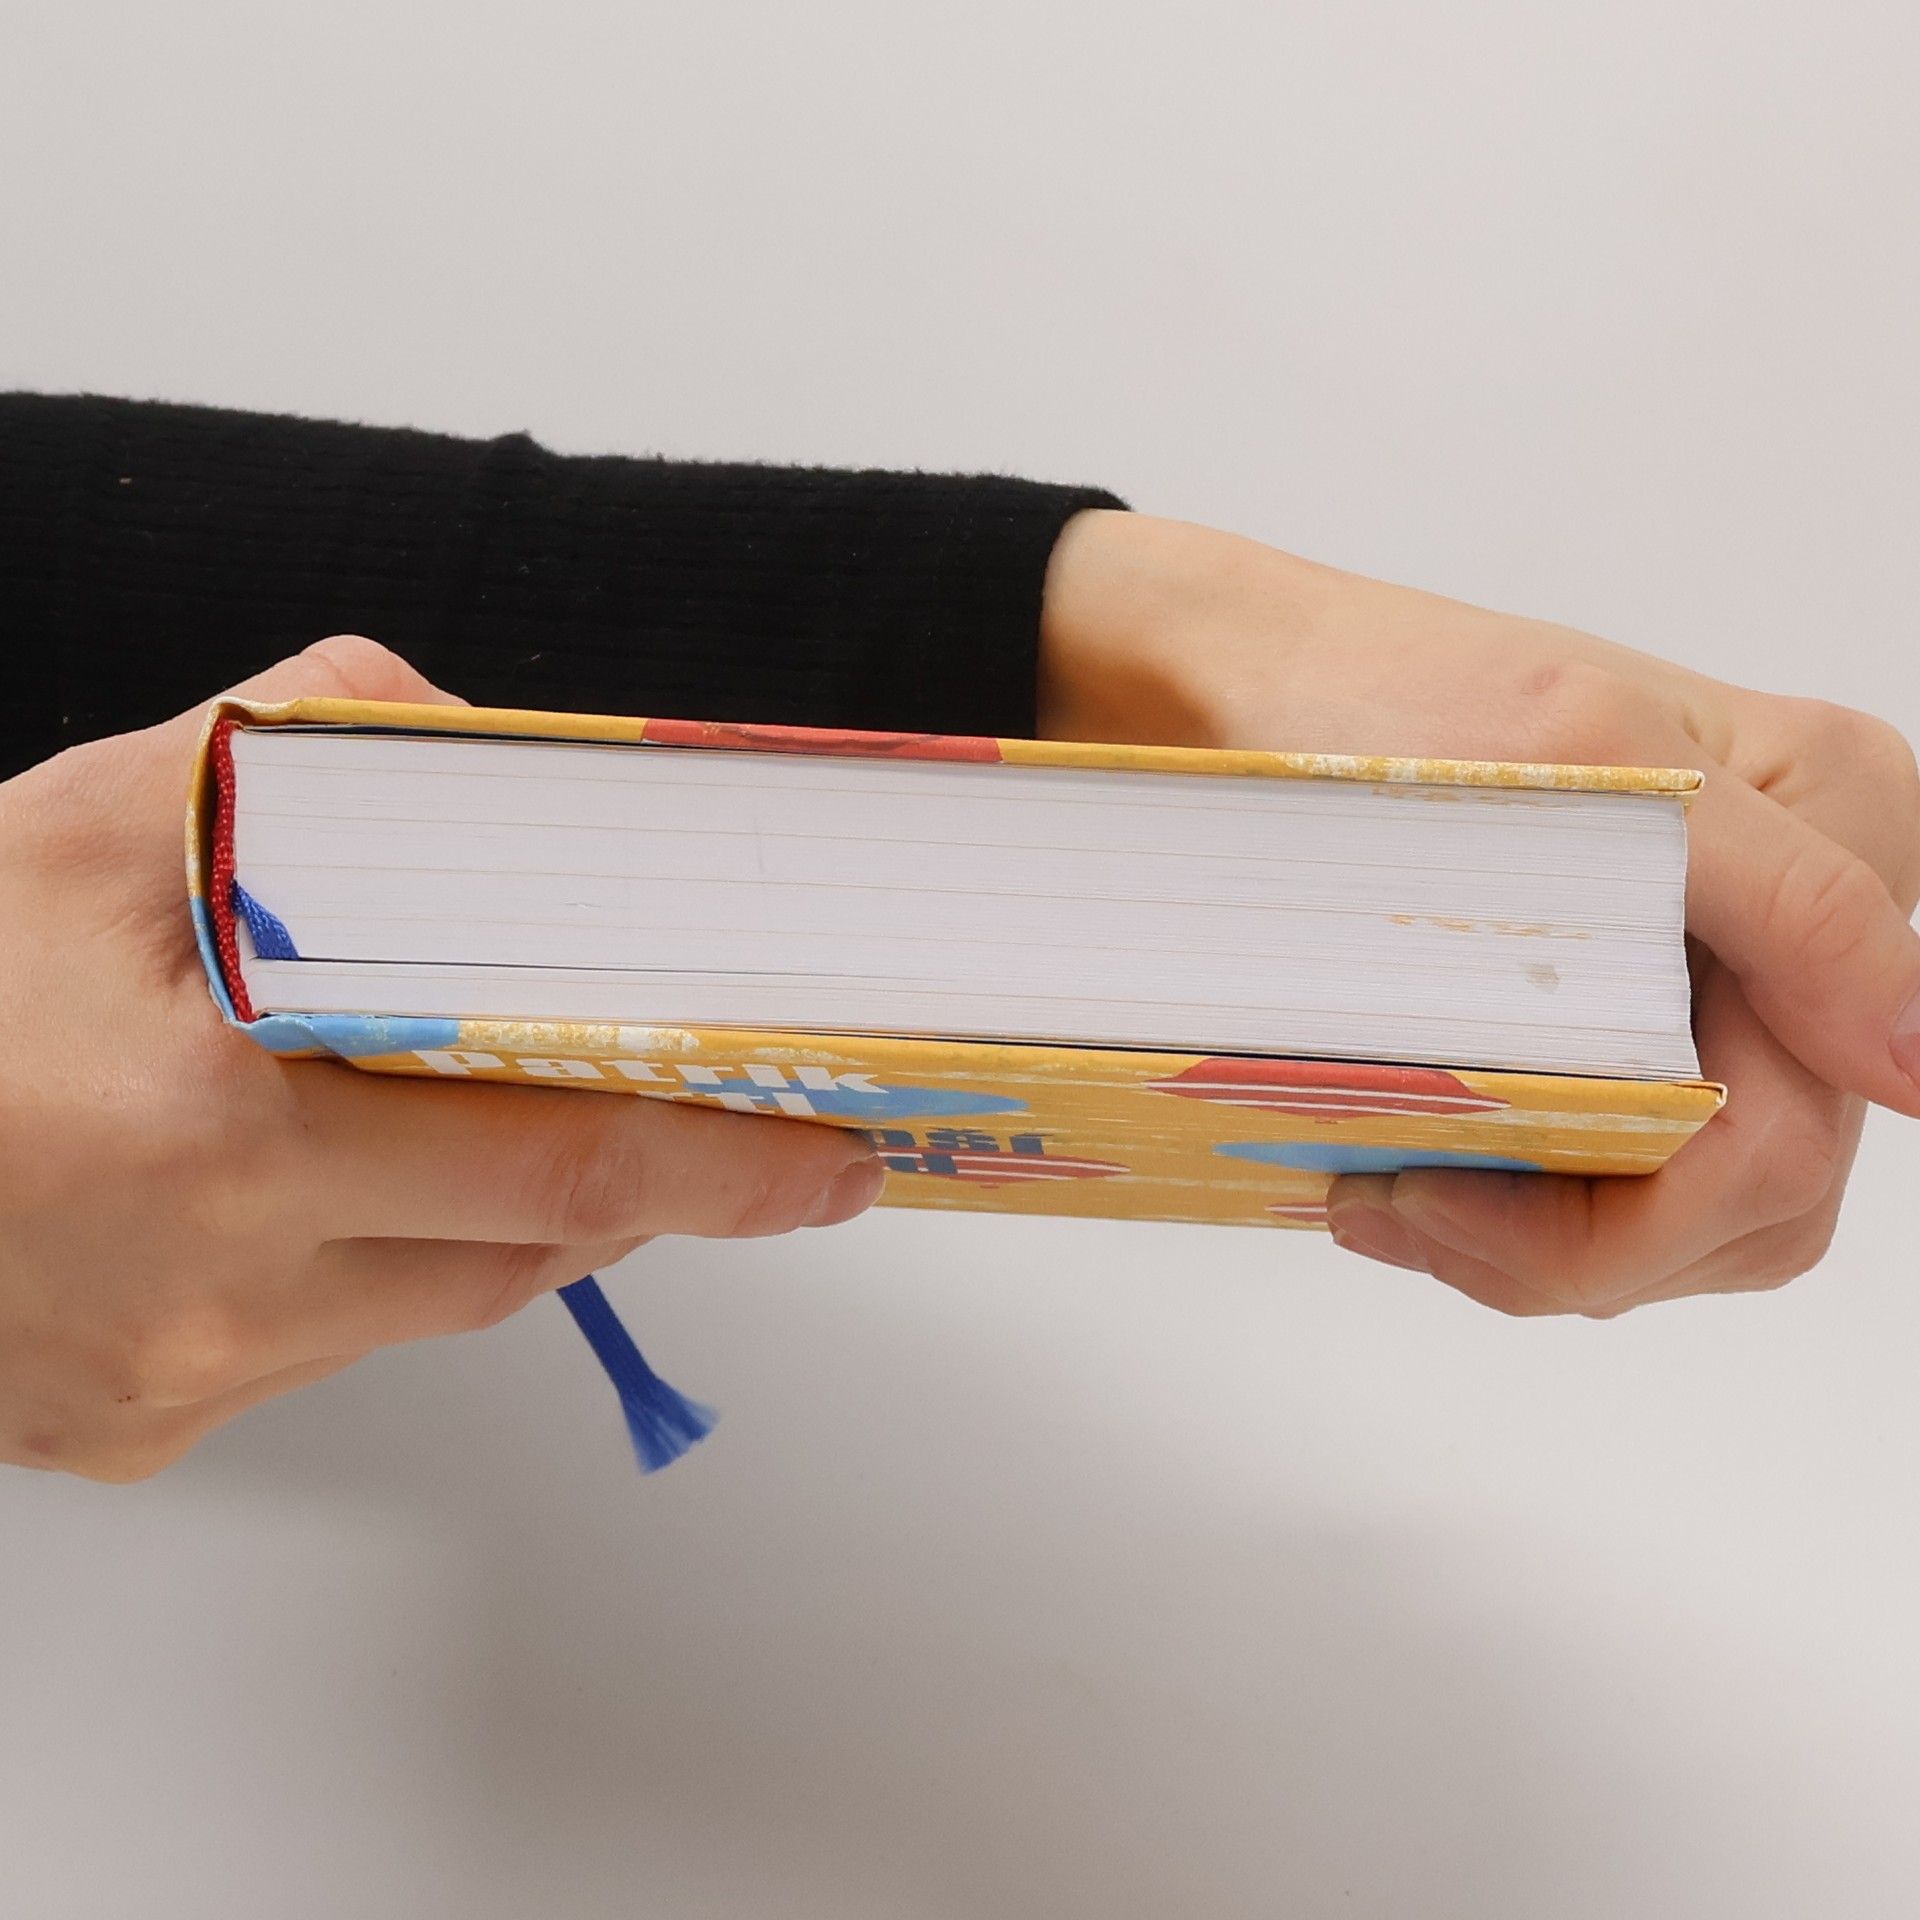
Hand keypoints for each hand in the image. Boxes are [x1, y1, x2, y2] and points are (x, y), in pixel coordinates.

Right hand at [0, 637, 883, 1481]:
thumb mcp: (93, 817)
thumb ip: (314, 754)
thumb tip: (481, 753)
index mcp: (217, 1125)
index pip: (560, 1158)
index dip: (722, 1160)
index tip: (834, 1157)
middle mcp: (208, 1283)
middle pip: (526, 1251)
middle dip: (657, 1188)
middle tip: (763, 1143)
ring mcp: (171, 1379)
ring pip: (444, 1307)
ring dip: (518, 1218)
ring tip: (529, 1118)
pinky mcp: (134, 1430)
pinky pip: (334, 1348)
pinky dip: (388, 1263)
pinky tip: (351, 1182)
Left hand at [1040, 511, 1919, 1314]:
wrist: (1266, 682)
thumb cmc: (1387, 695)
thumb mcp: (1584, 766)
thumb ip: (1785, 903)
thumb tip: (1915, 1058)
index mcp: (1843, 830)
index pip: (1785, 1127)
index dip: (1625, 1217)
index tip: (1432, 1197)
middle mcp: (1812, 918)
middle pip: (1759, 1191)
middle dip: (1576, 1243)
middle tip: (1397, 1210)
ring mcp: (1736, 975)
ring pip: (1704, 1207)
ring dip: (1550, 1240)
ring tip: (1394, 1196)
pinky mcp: (1656, 1017)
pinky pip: (1641, 1170)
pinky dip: (1535, 1202)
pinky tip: (1422, 1171)